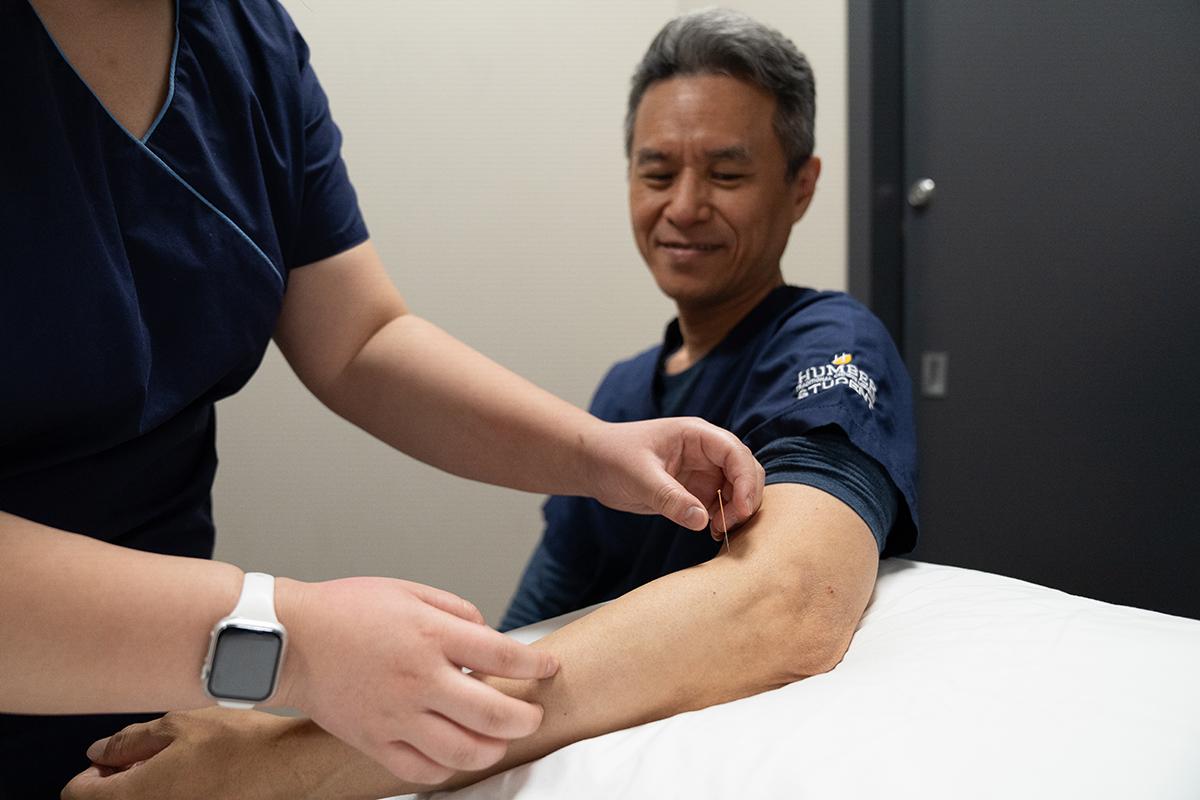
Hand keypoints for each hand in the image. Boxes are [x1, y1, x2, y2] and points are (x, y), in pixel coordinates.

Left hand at [63, 709, 305, 799]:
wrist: (291, 766)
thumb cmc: (241, 743)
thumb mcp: (179, 724)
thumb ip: (130, 741)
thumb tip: (100, 752)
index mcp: (136, 795)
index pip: (80, 795)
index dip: (89, 774)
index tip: (106, 761)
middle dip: (117, 783)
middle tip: (142, 759)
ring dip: (147, 791)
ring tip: (175, 766)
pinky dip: (174, 795)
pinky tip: (196, 779)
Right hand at [275, 577, 558, 784]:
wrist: (290, 640)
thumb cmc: (346, 610)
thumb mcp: (409, 590)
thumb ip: (457, 611)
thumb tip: (488, 636)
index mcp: (431, 636)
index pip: (503, 655)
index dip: (535, 664)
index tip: (549, 667)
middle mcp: (419, 681)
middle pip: (493, 713)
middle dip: (526, 718)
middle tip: (533, 714)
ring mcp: (397, 716)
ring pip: (463, 751)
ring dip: (494, 748)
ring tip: (501, 738)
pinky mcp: (374, 741)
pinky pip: (421, 770)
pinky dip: (447, 768)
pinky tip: (456, 754)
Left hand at [583, 417, 763, 537]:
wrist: (594, 464)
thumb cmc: (613, 457)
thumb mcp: (639, 478)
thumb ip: (670, 498)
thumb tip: (702, 520)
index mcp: (696, 435)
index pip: (735, 452)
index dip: (745, 480)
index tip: (741, 508)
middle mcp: (706, 452)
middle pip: (745, 471)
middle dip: (745, 498)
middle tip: (727, 525)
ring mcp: (703, 471)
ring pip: (738, 490)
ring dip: (736, 511)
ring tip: (717, 531)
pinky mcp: (696, 491)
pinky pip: (722, 505)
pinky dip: (724, 519)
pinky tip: (711, 532)